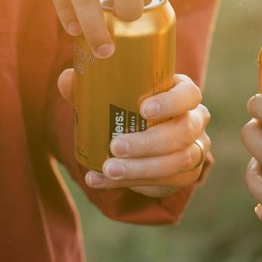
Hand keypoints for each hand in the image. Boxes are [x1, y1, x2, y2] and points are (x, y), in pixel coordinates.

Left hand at [58, 71, 210, 196]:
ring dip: (141, 168)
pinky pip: (165, 183)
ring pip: (177, 161)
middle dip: (148, 142)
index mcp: (182, 94)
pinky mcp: (186, 175)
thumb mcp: (113, 95)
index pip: (189, 94)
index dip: (171, 102)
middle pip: (183, 132)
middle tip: (116, 146)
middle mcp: (194, 120)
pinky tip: (103, 180)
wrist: (141, 141)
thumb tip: (66, 78)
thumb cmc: (128, 109)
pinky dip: (131, 183)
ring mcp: (194, 149)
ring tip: (109, 168)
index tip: (143, 109)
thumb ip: (90, 87)